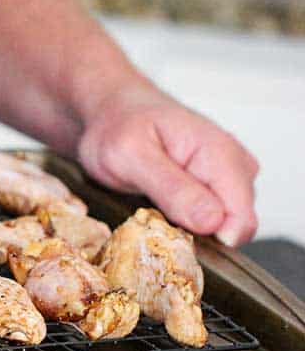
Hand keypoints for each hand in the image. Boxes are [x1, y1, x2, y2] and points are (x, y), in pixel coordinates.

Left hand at [77, 88, 258, 245]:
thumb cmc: (117, 126)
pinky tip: (159, 202)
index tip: (169, 232)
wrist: (109, 111)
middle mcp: (235, 165)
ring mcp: (228, 176)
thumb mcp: (131, 157)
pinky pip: (210, 219)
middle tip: (150, 211)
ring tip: (151, 201)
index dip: (208, 239)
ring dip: (186, 226)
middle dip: (195, 233)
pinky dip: (183, 220)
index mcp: (220, 154)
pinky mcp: (216, 186)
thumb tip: (214, 222)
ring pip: (221, 226)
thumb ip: (173, 189)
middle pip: (233, 227)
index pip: (241, 220)